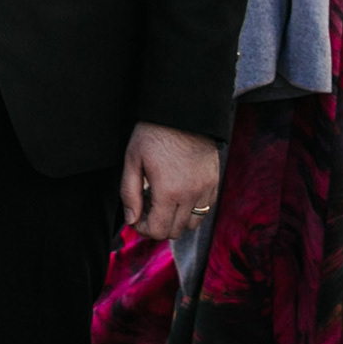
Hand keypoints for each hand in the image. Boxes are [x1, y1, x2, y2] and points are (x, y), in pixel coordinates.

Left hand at [119, 123, 220, 242]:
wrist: (183, 112)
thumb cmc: (154, 133)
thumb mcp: (132, 161)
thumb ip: (129, 194)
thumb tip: (131, 220)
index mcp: (168, 191)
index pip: (158, 230)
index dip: (143, 229)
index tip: (137, 217)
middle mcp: (190, 194)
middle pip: (175, 231)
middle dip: (158, 225)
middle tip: (147, 208)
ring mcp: (205, 189)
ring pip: (192, 224)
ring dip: (176, 220)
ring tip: (163, 202)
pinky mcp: (214, 182)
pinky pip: (205, 209)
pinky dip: (191, 210)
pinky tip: (179, 196)